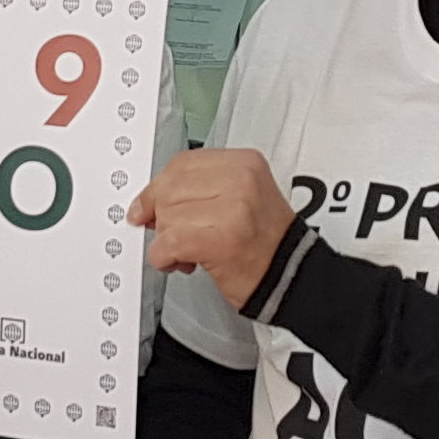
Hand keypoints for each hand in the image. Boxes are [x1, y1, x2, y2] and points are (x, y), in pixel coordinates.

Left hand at [128, 149, 297, 309]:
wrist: (292, 275)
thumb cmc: (265, 241)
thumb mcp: (238, 197)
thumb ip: (197, 190)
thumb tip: (148, 201)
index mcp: (244, 163)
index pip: (182, 164)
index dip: (158, 188)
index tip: (146, 206)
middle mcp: (241, 180)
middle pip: (170, 189)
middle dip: (162, 218)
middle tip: (174, 236)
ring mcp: (233, 209)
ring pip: (167, 217)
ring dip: (166, 241)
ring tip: (187, 252)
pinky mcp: (221, 240)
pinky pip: (170, 242)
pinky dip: (163, 257)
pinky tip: (177, 261)